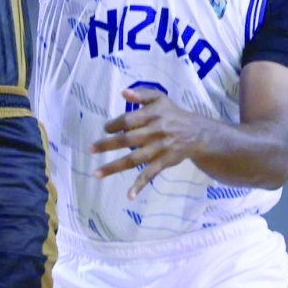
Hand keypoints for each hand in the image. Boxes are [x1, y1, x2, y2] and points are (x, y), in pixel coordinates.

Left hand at [90, 88, 208, 198]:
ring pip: (133, 159)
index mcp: (151, 115)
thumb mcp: (159, 98)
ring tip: (96, 173)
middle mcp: (153, 133)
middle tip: (90, 149)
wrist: (197, 133)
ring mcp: (158, 150)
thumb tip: (123, 92)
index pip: (128, 120)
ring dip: (114, 167)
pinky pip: (150, 175)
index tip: (106, 128)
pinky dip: (140, 185)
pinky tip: (129, 195)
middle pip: (127, 140)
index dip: (114, 124)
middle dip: (107, 145)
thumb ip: (141, 94)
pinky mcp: (163, 163)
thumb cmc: (172, 113)